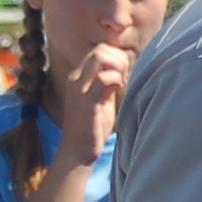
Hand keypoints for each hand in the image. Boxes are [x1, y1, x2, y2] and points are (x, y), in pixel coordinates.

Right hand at [61, 43, 134, 162]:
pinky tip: (119, 90)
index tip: (123, 76)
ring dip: (118, 67)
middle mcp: (76, 79)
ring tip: (122, 84)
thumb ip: (108, 82)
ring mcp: (79, 89)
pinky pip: (104, 79)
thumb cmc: (92, 126)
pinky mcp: (86, 102)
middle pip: (100, 50)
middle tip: (125, 79)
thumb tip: (123, 67)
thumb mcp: (101, 98)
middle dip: (119, 59)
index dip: (116, 58)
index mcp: (79, 77)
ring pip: (100, 57)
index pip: (99, 50)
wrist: (77, 152)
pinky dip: (117, 80)